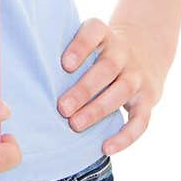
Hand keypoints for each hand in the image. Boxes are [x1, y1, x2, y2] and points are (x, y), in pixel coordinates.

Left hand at [57, 16, 174, 153]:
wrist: (145, 49)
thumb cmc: (99, 51)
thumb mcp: (88, 39)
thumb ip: (66, 50)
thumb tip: (31, 72)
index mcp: (104, 34)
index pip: (93, 33)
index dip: (80, 47)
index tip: (64, 65)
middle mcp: (123, 52)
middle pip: (107, 67)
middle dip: (84, 89)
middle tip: (62, 107)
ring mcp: (138, 75)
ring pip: (121, 91)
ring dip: (97, 110)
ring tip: (75, 124)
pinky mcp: (149, 98)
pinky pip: (141, 120)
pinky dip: (125, 136)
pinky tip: (106, 148)